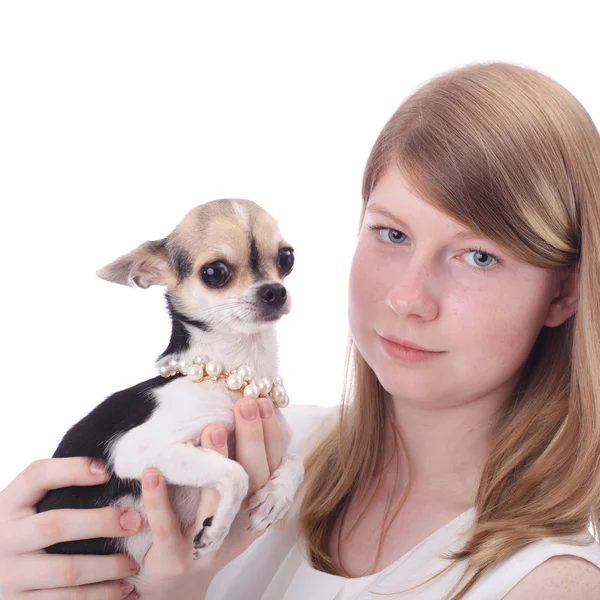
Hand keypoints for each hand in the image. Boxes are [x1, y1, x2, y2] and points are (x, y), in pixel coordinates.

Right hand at [0, 456, 142, 598]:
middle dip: (100, 522)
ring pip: (65, 571)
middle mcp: (5, 538)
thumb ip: (57, 489)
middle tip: (135, 521)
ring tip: (134, 563)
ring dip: (106, 568)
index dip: (72, 469)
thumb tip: (109, 467)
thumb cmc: (25, 528)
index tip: (107, 471)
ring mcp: (10, 575)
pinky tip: (121, 591)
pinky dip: (97, 597)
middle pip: (54, 526)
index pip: (37, 475)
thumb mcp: (27, 505)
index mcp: (8, 503)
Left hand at [134, 396, 282, 598]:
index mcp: (257, 508)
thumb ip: (240, 466)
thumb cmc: (204, 530)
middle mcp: (240, 525)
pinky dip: (160, 498)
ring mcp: (209, 544)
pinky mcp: (176, 557)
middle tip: (245, 403)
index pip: (274, 466)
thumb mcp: (232, 504)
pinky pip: (168, 525)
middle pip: (254, 479)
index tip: (262, 400)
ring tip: (212, 427)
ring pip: (218, 503)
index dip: (270, 434)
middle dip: (252, 437)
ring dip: (217, 461)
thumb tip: (241, 406)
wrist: (177, 587)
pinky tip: (152, 470)